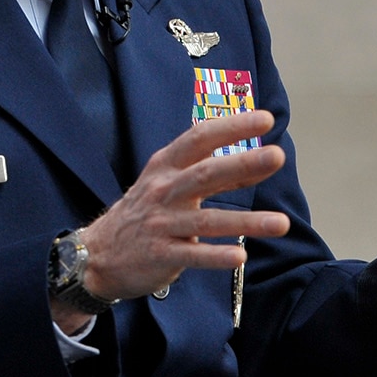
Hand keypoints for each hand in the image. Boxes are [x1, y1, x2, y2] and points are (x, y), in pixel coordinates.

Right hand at [54, 110, 291, 330]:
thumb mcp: (167, 184)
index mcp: (165, 166)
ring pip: (207, 221)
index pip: (200, 138)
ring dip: (245, 221)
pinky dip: (216, 256)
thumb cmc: (143, 213)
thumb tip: (259, 166)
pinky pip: (193, 256)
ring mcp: (161, 224)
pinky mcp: (161, 255)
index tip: (265, 119)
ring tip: (280, 223)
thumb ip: (211, 175)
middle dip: (243, 163)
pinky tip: (240, 256)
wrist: (96, 255)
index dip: (232, 127)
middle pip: (205, 173)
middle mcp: (163, 191)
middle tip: (276, 155)